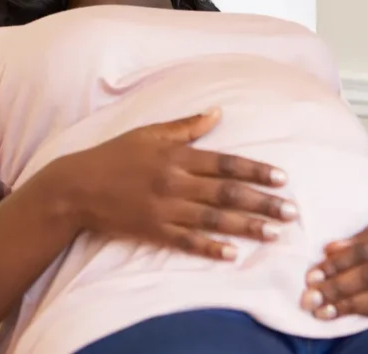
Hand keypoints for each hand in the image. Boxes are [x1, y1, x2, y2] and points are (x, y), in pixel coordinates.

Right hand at [55, 107, 297, 259]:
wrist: (75, 187)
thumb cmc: (114, 155)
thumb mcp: (149, 132)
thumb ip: (187, 126)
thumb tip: (218, 112)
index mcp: (178, 156)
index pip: (226, 164)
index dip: (256, 171)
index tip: (283, 179)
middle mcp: (176, 182)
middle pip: (227, 193)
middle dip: (263, 202)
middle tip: (292, 212)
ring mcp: (165, 209)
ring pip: (214, 219)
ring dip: (247, 226)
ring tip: (274, 234)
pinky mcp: (153, 231)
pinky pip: (187, 242)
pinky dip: (210, 248)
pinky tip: (233, 255)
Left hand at [299, 213, 367, 319]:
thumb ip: (361, 238)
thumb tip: (329, 250)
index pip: (367, 250)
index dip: (338, 264)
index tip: (313, 275)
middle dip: (338, 288)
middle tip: (311, 297)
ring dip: (348, 305)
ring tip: (323, 311)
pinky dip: (367, 311)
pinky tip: (347, 313)